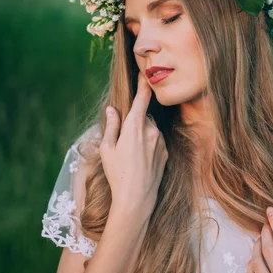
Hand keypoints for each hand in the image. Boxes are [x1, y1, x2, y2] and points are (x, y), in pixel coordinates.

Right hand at [99, 73, 168, 213]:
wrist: (137, 198)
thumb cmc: (118, 173)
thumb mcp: (107, 148)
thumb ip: (111, 126)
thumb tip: (112, 109)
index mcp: (134, 126)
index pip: (142, 99)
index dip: (143, 85)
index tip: (145, 75)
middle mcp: (151, 131)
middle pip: (144, 117)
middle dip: (136, 122)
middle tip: (124, 141)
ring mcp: (160, 142)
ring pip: (151, 129)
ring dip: (143, 134)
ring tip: (132, 154)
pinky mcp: (166, 153)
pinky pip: (157, 141)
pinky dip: (150, 144)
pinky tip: (141, 160)